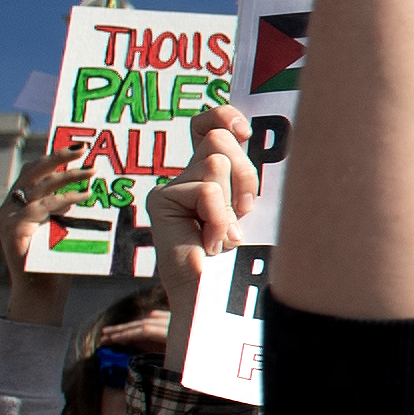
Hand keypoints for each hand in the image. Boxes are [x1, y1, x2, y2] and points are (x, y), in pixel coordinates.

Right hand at [0, 141, 100, 321]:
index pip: (33, 172)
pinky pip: (43, 208)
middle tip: (84, 147)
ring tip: (92, 171)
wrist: (42, 292)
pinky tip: (84, 196)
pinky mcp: (13, 231)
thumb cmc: (56, 260)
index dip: (53, 157)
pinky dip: (65, 199)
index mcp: (16, 204)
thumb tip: (90, 181)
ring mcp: (8, 219)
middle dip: (59, 157)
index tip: (77, 146)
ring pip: (40, 187)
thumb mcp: (61, 225)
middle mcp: (8, 208)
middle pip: (33, 171)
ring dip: (69, 176)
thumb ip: (65, 205)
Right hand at [155, 106, 259, 363]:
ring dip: (232, 200)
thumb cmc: (243, 259)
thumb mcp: (252, 209)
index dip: (222, 116)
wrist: (217, 298)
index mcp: (212, 175)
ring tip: (225, 233)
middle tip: (244, 211)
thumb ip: (247, 176)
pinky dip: (218, 218)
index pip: (207, 125)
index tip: (242, 129)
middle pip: (219, 140)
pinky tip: (211, 243)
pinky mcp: (161, 200)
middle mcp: (188, 176)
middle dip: (243, 173)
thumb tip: (248, 137)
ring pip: (215, 162)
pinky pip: (205, 190)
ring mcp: (172, 188)